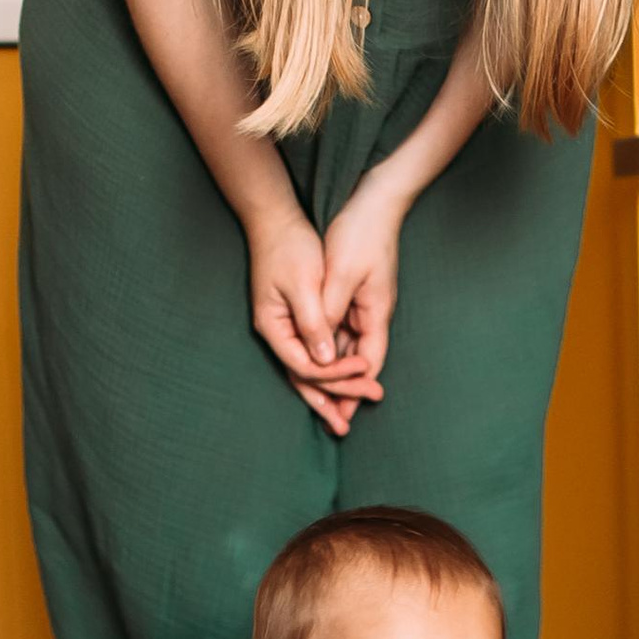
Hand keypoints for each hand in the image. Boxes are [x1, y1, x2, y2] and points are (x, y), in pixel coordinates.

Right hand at [246, 214, 380, 436]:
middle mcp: (275, 334)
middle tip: (360, 414)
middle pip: (303, 378)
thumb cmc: (290, 247)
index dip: (336, 375)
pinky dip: (328, 373)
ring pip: (306, 372)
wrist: (275, 221)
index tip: (364, 373)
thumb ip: (314, 323)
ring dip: (329, 393)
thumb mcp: (304, 284)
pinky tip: (344, 384)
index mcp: (274, 327)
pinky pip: (311, 358)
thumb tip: (325, 360)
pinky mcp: (294, 323)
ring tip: (348, 418)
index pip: (305, 366)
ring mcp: (283, 331)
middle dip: (332, 397)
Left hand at [319, 180, 404, 400]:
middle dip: (345, 391)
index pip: (368, 362)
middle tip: (333, 421)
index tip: (342, 415)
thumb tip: (319, 351)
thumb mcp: (341, 274)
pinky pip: (340, 330)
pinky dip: (329, 348)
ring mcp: (363, 304)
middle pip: (358, 362)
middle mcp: (372, 313)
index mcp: (375, 312)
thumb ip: (328, 314)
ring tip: (322, 400)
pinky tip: (315, 360)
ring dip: (335, 373)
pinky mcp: (352, 294)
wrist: (372, 199)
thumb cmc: (360, 232)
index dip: (354, 390)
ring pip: (347, 348)